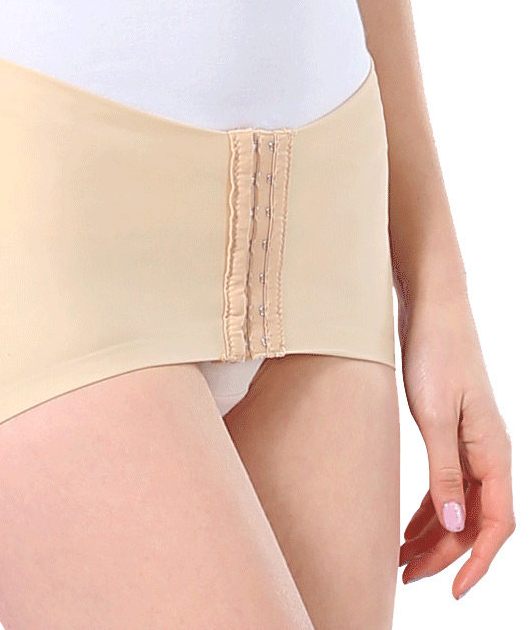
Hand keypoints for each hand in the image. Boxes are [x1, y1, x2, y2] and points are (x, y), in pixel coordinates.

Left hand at [398, 292, 514, 597]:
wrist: (430, 307)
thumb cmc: (435, 353)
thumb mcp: (434, 414)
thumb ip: (443, 470)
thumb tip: (452, 525)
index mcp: (494, 451)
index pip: (497, 523)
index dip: (477, 561)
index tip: (452, 589)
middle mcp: (488, 452)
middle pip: (474, 519)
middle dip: (444, 553)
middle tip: (407, 577)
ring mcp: (469, 441)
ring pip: (458, 504)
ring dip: (433, 533)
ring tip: (401, 559)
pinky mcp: (449, 429)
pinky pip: (445, 482)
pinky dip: (427, 507)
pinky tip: (406, 523)